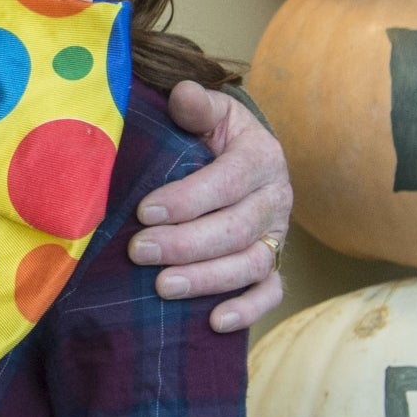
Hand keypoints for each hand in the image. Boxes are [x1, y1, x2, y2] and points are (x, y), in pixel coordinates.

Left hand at [133, 82, 290, 333]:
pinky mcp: (274, 265)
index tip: (144, 212)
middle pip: (236, 228)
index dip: (187, 199)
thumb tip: (183, 94)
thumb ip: (195, 106)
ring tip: (163, 287)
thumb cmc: (212, 136)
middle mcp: (276, 198)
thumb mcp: (207, 113)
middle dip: (185, 243)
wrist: (240, 158)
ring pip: (251, 264)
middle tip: (139, 251)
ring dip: (207, 279)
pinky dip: (247, 310)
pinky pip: (270, 292)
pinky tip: (214, 322)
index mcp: (260, 156)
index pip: (228, 181)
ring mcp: (277, 236)